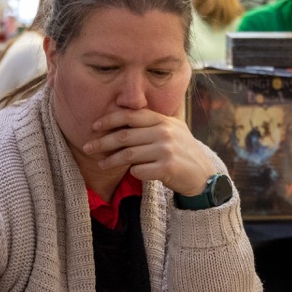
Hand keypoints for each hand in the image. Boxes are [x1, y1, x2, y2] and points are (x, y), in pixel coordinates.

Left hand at [83, 108, 214, 195]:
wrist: (203, 176)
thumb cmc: (182, 153)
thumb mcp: (173, 130)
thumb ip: (153, 122)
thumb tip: (123, 116)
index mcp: (163, 120)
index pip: (131, 116)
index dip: (110, 119)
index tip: (94, 126)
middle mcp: (165, 132)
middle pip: (125, 136)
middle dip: (102, 142)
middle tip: (88, 147)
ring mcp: (166, 150)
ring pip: (129, 155)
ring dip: (111, 160)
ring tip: (101, 163)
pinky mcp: (168, 167)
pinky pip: (139, 170)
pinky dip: (132, 172)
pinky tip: (131, 173)